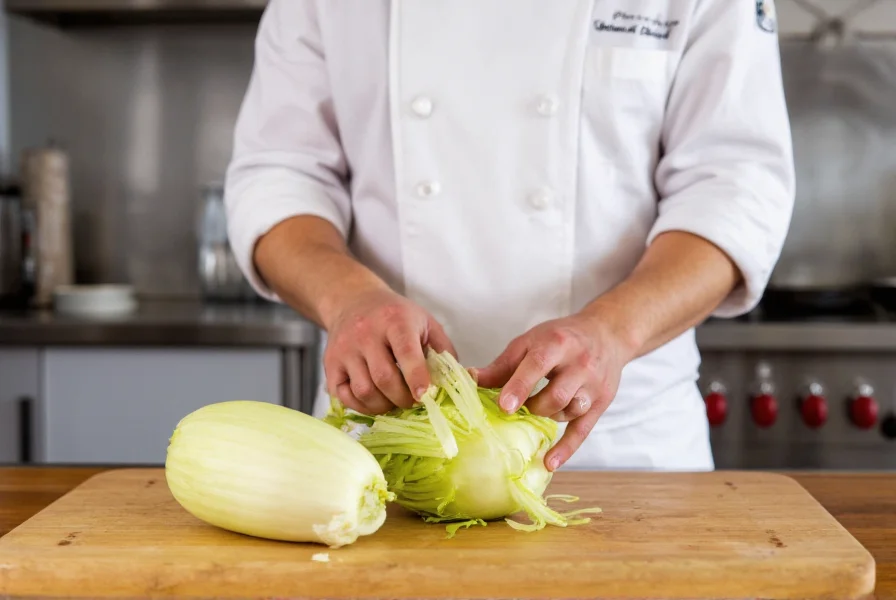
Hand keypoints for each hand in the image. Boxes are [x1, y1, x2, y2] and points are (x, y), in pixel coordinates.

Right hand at [324, 289, 455, 415]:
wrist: (353, 300)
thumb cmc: (396, 315)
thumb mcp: (425, 323)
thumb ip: (444, 351)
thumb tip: (459, 383)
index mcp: (394, 320)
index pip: (405, 351)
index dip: (416, 377)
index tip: (424, 395)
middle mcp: (365, 333)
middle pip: (383, 378)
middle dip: (403, 399)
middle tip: (413, 402)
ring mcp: (344, 349)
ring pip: (363, 390)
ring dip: (383, 406)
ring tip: (394, 402)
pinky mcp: (329, 363)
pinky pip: (343, 396)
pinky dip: (361, 406)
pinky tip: (375, 400)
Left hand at [475, 314, 635, 470]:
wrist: (606, 333)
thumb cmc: (560, 337)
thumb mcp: (530, 342)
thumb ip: (502, 365)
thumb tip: (470, 380)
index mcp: (557, 343)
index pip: (539, 364)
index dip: (521, 386)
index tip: (505, 406)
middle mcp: (580, 363)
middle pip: (557, 394)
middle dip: (534, 407)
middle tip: (517, 410)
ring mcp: (593, 385)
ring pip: (570, 411)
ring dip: (549, 417)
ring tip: (537, 412)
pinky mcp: (601, 402)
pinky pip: (583, 429)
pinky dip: (566, 448)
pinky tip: (549, 462)